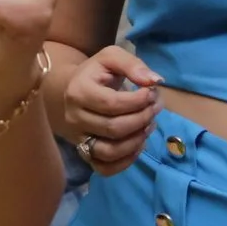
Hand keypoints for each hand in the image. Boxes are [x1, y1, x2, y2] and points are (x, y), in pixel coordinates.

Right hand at [59, 45, 160, 173]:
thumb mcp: (111, 57)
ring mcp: (77, 139)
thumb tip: (154, 81)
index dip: (138, 101)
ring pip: (109, 151)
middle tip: (155, 108)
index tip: (152, 93)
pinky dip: (126, 161)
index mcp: (78, 91)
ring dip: (136, 141)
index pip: (111, 103)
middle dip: (142, 119)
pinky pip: (104, 168)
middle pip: (113, 128)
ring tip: (149, 125)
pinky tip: (139, 144)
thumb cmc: (96, 73)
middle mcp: (74, 118)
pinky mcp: (84, 153)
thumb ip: (133, 65)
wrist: (71, 90)